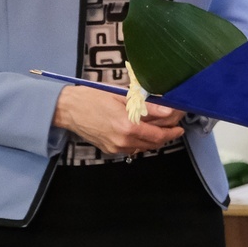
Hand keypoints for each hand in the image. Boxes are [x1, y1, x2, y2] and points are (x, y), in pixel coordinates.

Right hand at [54, 85, 183, 155]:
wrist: (68, 109)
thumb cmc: (92, 98)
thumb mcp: (123, 97)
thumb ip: (148, 107)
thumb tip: (168, 110)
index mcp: (127, 126)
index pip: (158, 135)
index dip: (172, 132)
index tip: (179, 127)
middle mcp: (122, 140)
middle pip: (153, 144)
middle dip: (166, 136)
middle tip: (173, 127)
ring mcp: (115, 147)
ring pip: (143, 147)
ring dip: (153, 139)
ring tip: (158, 127)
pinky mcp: (109, 150)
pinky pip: (131, 148)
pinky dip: (140, 141)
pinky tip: (141, 131)